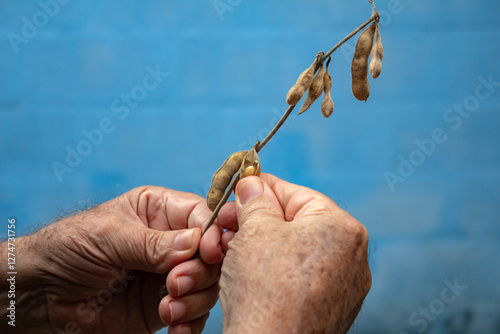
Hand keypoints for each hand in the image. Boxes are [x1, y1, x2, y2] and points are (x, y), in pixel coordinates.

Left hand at [0, 186, 223, 333]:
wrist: (42, 294)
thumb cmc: (69, 247)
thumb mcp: (110, 236)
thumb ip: (153, 243)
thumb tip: (196, 244)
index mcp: (160, 211)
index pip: (201, 215)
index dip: (213, 233)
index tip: (210, 252)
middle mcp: (171, 241)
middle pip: (211, 254)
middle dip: (200, 271)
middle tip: (175, 284)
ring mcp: (170, 274)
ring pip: (208, 285)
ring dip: (195, 300)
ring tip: (167, 308)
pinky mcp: (165, 304)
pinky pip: (193, 314)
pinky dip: (190, 323)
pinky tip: (175, 327)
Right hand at [218, 174, 371, 333]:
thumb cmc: (266, 290)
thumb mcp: (254, 230)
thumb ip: (255, 199)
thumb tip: (252, 184)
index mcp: (341, 227)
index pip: (296, 193)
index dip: (262, 188)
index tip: (240, 188)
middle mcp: (352, 255)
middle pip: (297, 222)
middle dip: (260, 220)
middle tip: (230, 223)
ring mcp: (344, 285)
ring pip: (298, 251)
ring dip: (265, 245)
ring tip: (235, 248)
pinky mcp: (332, 308)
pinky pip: (302, 278)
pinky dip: (278, 271)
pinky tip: (253, 275)